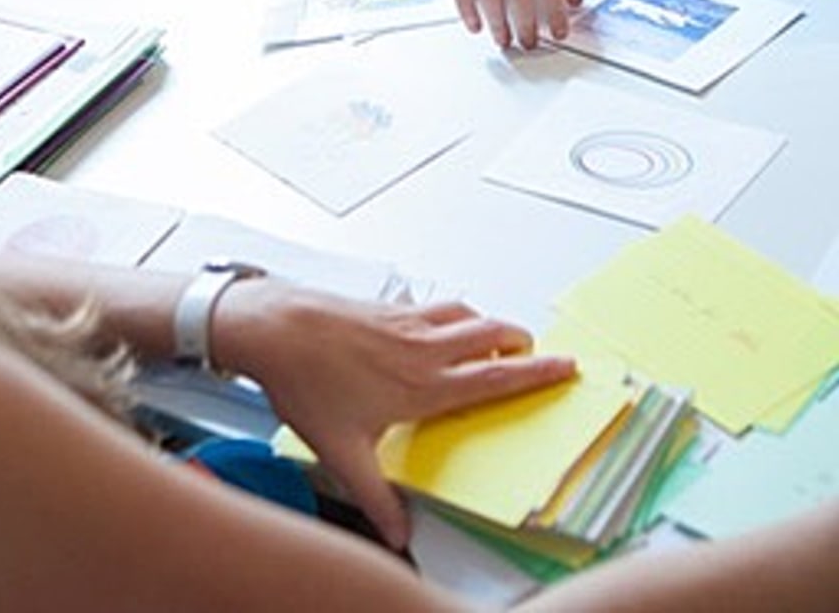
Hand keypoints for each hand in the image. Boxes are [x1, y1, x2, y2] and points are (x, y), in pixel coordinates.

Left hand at [210, 280, 576, 550]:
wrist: (273, 325)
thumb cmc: (305, 380)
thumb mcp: (340, 451)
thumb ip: (374, 496)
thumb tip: (397, 533)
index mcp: (423, 384)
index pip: (494, 377)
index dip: (535, 373)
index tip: (565, 366)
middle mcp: (421, 347)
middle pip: (489, 335)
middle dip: (519, 342)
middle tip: (539, 350)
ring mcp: (404, 321)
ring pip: (463, 314)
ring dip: (488, 322)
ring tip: (499, 333)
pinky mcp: (384, 305)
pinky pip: (432, 305)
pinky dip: (450, 311)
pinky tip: (439, 318)